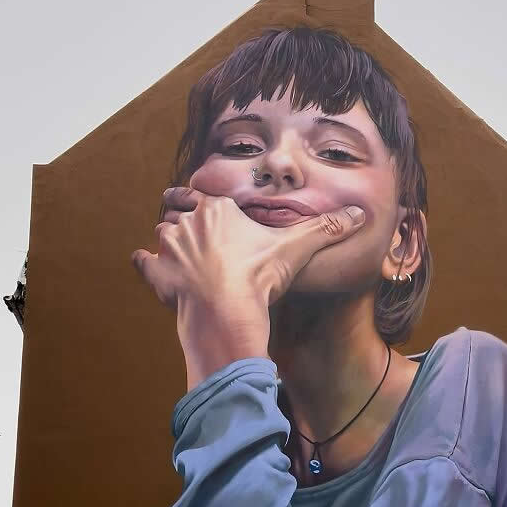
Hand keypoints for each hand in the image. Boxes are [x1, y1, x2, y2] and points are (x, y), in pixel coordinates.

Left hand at [133, 188, 364, 311]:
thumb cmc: (259, 275)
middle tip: (200, 233)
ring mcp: (169, 249)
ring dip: (170, 242)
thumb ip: (327, 229)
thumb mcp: (297, 248)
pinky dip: (147, 265)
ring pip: (163, 234)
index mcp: (218, 210)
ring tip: (183, 253)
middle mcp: (189, 223)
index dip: (208, 201)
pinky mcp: (158, 276)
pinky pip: (145, 264)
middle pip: (183, 213)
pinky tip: (151, 267)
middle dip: (189, 220)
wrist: (226, 312)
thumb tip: (361, 214)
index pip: (206, 195)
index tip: (210, 206)